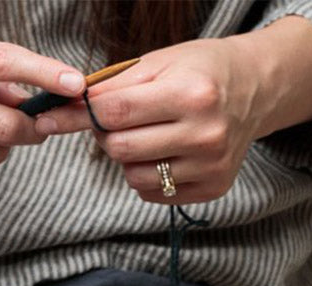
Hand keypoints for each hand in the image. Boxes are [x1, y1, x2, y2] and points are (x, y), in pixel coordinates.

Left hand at [37, 17, 311, 204]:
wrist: (253, 92)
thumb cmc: (199, 72)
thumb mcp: (157, 65)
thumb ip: (110, 88)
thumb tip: (59, 112)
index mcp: (191, 95)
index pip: (115, 111)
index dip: (90, 111)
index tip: (85, 108)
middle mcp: (205, 135)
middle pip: (121, 148)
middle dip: (107, 135)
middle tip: (117, 122)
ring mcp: (210, 167)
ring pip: (134, 176)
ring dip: (126, 159)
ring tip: (142, 137)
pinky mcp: (212, 189)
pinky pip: (154, 194)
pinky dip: (146, 177)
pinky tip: (160, 155)